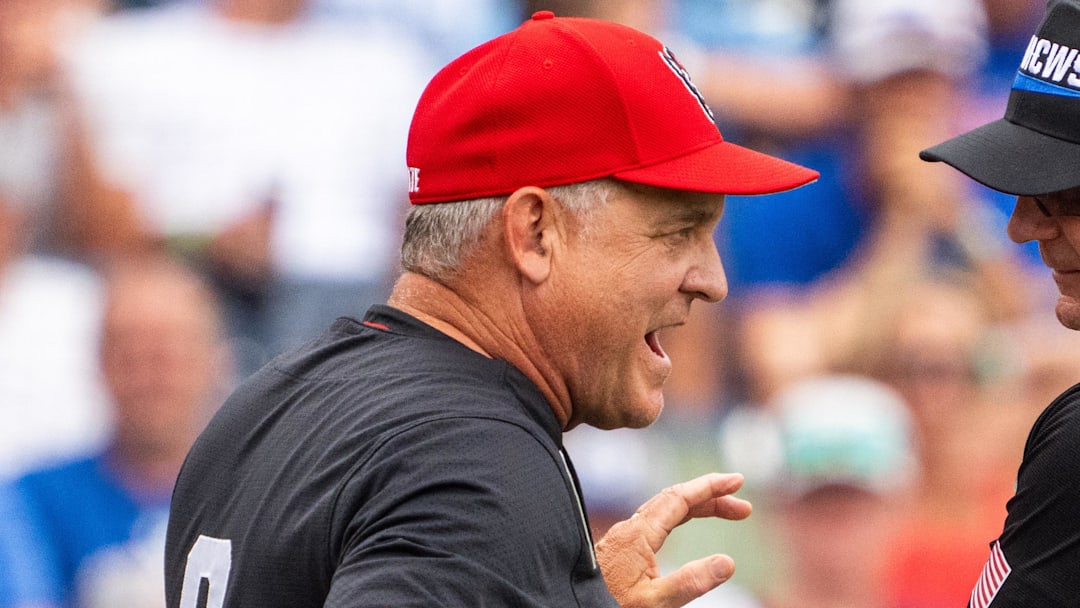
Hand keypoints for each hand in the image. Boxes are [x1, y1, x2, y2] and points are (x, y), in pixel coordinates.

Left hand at [595, 473, 751, 607]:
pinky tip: (687, 522)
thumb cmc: (610, 605)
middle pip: (676, 500)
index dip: (710, 487)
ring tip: (727, 512)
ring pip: (666, 509)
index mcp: (638, 534)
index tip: (737, 480)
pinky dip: (680, 515)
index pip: (679, 498)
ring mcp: (624, 536)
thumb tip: (727, 562)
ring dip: (697, 506)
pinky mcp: (621, 547)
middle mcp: (630, 528)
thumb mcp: (654, 602)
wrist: (572, 607)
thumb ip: (690, 582)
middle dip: (711, 497)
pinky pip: (656, 519)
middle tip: (743, 507)